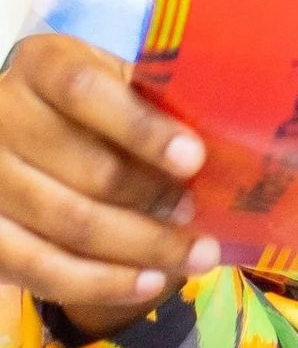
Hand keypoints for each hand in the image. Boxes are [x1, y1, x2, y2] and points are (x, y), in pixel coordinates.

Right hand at [0, 33, 216, 337]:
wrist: (31, 133)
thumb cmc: (96, 104)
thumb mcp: (118, 81)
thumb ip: (156, 97)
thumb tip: (226, 132)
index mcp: (43, 64)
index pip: (86, 92)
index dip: (141, 128)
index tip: (194, 159)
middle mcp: (2, 117)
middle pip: (85, 168)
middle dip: (152, 198)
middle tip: (199, 213)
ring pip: (67, 225)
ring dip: (141, 247)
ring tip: (195, 255)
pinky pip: (40, 270)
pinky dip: (101, 283)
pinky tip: (148, 282)